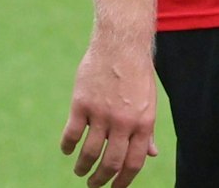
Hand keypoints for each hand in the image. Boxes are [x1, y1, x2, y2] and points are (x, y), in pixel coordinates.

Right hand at [60, 37, 159, 187]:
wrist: (121, 44)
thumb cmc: (138, 74)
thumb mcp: (149, 102)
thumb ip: (148, 130)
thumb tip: (151, 154)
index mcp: (143, 123)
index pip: (133, 163)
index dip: (123, 182)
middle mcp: (124, 122)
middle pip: (110, 163)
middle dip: (100, 180)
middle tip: (93, 185)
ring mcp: (101, 113)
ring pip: (89, 153)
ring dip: (82, 167)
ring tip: (80, 171)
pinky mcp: (81, 104)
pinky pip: (72, 134)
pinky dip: (67, 146)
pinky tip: (67, 149)